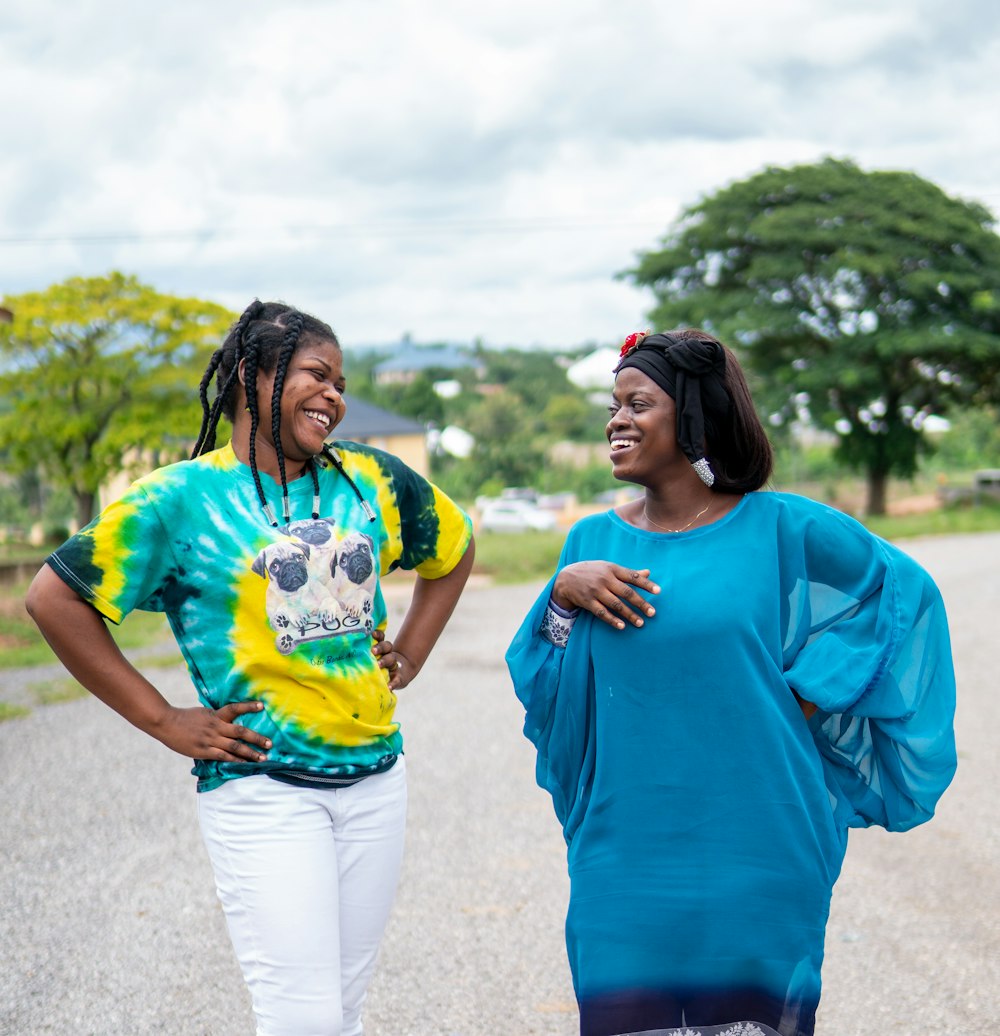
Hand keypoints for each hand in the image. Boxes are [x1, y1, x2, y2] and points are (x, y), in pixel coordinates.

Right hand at [151, 701, 271, 761]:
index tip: (262, 706)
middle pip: (241, 732)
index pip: (235, 708)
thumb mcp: (204, 713)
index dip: (249, 707)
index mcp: (216, 715)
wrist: (167, 723)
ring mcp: (210, 739)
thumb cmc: (185, 718)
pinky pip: (223, 757)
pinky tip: (244, 764)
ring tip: (262, 758)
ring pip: (235, 747)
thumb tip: (229, 720)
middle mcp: (216, 726)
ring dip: (250, 753)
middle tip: (270, 744)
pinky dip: (235, 761)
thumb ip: (217, 717)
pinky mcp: (204, 751)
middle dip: (257, 738)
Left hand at [371, 628, 412, 689]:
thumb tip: (347, 651)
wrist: (402, 674)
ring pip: (391, 659)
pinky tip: (389, 687)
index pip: (381, 638)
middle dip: (380, 648)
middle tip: (373, 651)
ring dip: (384, 661)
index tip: (372, 634)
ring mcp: (394, 666)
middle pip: (386, 646)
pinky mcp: (399, 678)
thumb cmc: (381, 667)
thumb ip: (365, 655)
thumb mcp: (374, 659)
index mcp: (382, 649)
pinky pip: (396, 680)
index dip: (378, 635)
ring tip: (378, 665)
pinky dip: (393, 684)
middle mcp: (388, 655)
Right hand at [553, 562, 658, 629]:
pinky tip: (622, 626)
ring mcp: (595, 591)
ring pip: (616, 604)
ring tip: (641, 623)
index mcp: (612, 569)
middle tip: (653, 613)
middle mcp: (605, 579)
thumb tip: (648, 572)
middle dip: (641, 603)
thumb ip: (628, 573)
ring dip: (629, 614)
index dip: (646, 584)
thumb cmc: (592, 572)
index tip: (659, 591)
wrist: (566, 578)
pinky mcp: (587, 602)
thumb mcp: (608, 568)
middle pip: (626, 592)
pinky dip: (612, 620)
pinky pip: (602, 612)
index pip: (632, 576)